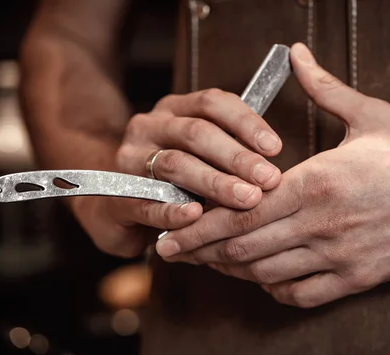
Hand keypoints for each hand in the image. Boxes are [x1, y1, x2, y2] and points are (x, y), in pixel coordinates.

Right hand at [116, 89, 282, 208]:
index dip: (246, 123)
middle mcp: (149, 126)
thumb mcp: (201, 157)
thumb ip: (231, 151)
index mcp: (175, 110)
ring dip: (214, 182)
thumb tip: (274, 160)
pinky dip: (172, 210)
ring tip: (246, 199)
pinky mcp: (116, 195)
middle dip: (237, 157)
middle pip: (196, 133)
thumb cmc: (174, 181)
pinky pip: (146, 201)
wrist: (115, 203)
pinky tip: (196, 216)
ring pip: (174, 164)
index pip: (212, 103)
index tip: (274, 148)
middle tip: (268, 180)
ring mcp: (129, 159)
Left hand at [156, 43, 389, 306]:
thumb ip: (324, 88)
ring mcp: (340, 256)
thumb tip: (297, 54)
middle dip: (201, 252)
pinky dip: (277, 290)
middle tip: (174, 253)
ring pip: (267, 274)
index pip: (240, 211)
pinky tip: (265, 280)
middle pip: (243, 248)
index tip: (170, 235)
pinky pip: (304, 295)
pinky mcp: (360, 279)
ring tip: (212, 263)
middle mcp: (321, 225)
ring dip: (234, 271)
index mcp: (316, 182)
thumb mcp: (371, 115)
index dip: (198, 227)